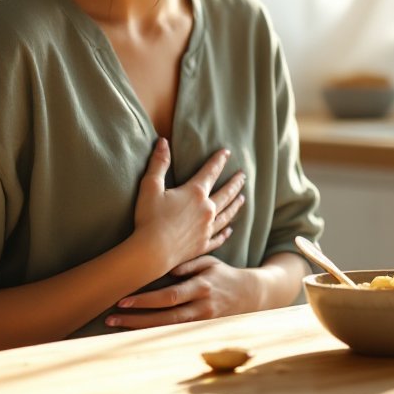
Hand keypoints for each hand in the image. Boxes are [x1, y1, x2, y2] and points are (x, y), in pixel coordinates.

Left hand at [107, 256, 259, 328]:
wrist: (250, 295)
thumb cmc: (223, 275)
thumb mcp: (209, 262)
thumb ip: (187, 264)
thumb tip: (164, 267)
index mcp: (202, 287)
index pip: (169, 296)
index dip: (146, 300)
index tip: (123, 300)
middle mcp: (202, 307)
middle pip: (165, 317)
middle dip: (136, 319)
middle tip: (111, 317)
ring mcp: (202, 322)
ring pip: (167, 329)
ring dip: (141, 328)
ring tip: (116, 326)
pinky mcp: (201, 330)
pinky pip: (174, 333)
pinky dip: (154, 333)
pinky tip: (134, 333)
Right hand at [132, 139, 245, 272]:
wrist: (152, 252)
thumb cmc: (149, 218)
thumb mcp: (150, 186)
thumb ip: (159, 163)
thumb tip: (163, 142)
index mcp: (195, 193)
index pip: (211, 171)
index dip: (219, 160)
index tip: (227, 153)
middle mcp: (207, 209)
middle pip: (226, 193)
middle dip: (235, 183)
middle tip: (243, 176)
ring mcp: (207, 228)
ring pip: (227, 214)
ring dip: (236, 205)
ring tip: (242, 199)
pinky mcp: (203, 245)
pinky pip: (219, 237)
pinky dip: (226, 233)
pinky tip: (230, 230)